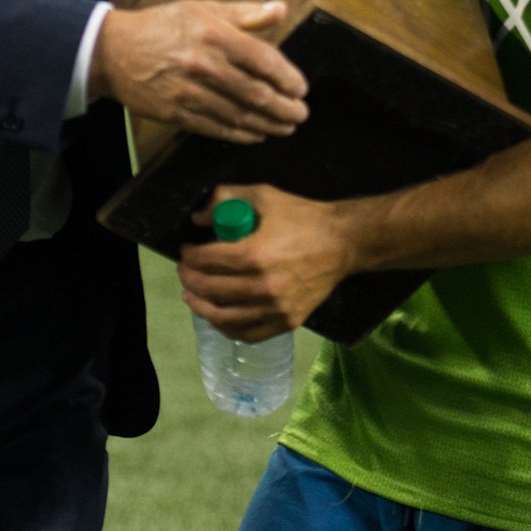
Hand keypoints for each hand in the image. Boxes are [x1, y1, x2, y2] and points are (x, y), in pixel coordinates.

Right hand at [89, 0, 308, 143]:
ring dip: (269, 125)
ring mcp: (190, 92)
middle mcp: (205, 65)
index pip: (265, 61)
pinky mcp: (176, 113)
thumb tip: (282, 9)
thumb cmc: (163, 25)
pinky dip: (241, 135)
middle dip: (285, 108)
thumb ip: (245, 13)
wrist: (113, 51)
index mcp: (215, 34)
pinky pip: (217, 129)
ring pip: (240, 115)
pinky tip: (257, 135)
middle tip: (301, 115)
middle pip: (257, 93)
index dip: (289, 78)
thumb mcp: (203, 8)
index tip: (301, 89)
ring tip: (286, 128)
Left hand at [179, 185, 354, 342]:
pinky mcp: (287, 322)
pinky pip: (248, 333)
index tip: (186, 251)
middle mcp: (263, 286)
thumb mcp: (264, 196)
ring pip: (224, 317)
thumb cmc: (303, 217)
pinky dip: (226, 327)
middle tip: (186, 271)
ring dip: (200, 307)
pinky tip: (218, 317)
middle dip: (189, 280)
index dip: (189, 256)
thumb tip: (197, 219)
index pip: (206, 261)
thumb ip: (226, 199)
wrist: (343, 243)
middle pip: (210, 290)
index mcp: (254, 254)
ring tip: (192, 296)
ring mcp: (276, 309)